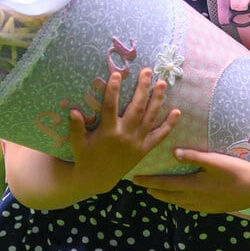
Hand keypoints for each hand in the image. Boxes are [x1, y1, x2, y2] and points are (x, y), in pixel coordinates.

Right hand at [68, 68, 179, 195]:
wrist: (97, 179)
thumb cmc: (85, 157)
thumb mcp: (78, 143)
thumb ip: (76, 127)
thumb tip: (72, 110)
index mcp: (108, 132)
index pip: (110, 106)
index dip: (113, 90)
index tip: (117, 74)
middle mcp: (125, 136)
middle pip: (137, 108)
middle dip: (143, 88)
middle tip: (148, 71)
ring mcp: (137, 143)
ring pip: (150, 118)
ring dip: (157, 100)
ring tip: (162, 83)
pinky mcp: (144, 150)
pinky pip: (159, 136)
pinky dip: (169, 125)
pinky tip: (177, 112)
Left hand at [132, 148, 249, 213]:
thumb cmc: (235, 170)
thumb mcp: (214, 160)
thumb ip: (193, 156)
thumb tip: (173, 152)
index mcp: (194, 186)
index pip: (165, 185)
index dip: (149, 182)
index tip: (136, 180)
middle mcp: (195, 199)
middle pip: (169, 196)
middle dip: (154, 191)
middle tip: (142, 187)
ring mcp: (204, 206)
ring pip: (179, 203)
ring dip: (167, 198)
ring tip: (158, 193)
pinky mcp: (213, 208)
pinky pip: (190, 207)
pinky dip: (181, 203)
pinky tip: (182, 200)